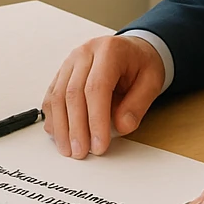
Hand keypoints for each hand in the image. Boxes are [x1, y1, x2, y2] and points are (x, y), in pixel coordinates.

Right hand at [42, 34, 165, 158]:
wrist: (132, 50)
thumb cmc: (141, 65)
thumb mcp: (152, 82)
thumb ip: (138, 105)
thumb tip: (122, 126)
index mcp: (109, 50)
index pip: (97, 88)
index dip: (96, 119)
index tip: (99, 145)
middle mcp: (85, 53)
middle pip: (73, 92)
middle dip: (76, 127)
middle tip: (81, 152)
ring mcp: (71, 61)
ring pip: (58, 95)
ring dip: (61, 126)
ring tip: (68, 149)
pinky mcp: (62, 72)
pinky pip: (52, 95)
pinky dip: (53, 117)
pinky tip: (58, 134)